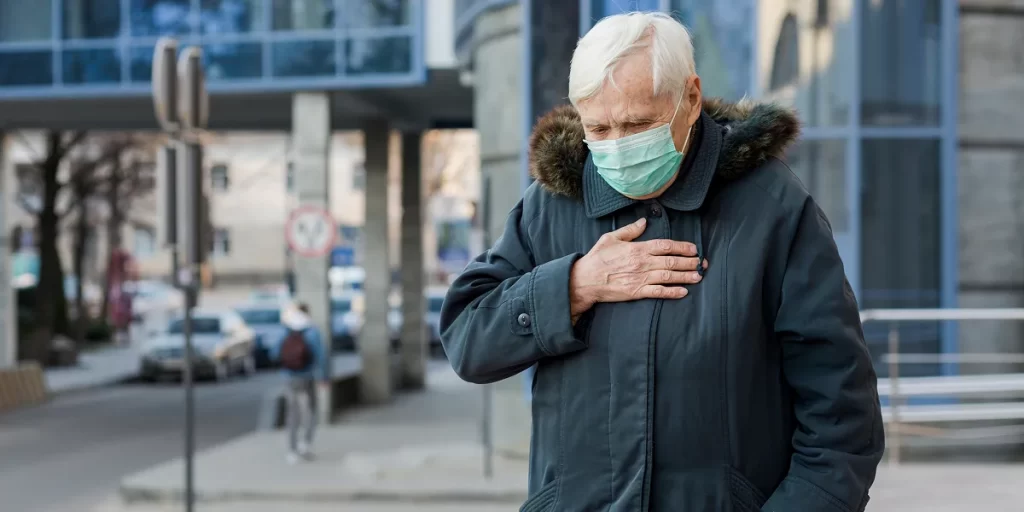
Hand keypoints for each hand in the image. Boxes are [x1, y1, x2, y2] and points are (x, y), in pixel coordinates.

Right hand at [569, 218, 706, 319]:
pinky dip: (672, 292)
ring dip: (686, 276)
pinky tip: (683, 292)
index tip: (693, 248)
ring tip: (698, 276)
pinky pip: (659, 292)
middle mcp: (642, 263)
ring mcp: (641, 278)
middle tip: (702, 263)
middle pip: (671, 261)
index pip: (665, 246)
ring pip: (669, 276)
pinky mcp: (637, 292)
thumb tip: (644, 221)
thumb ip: (629, 230)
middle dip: (689, 262)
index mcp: (637, 248)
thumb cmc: (597, 258)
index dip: (682, 247)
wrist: (585, 280)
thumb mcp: (611, 238)